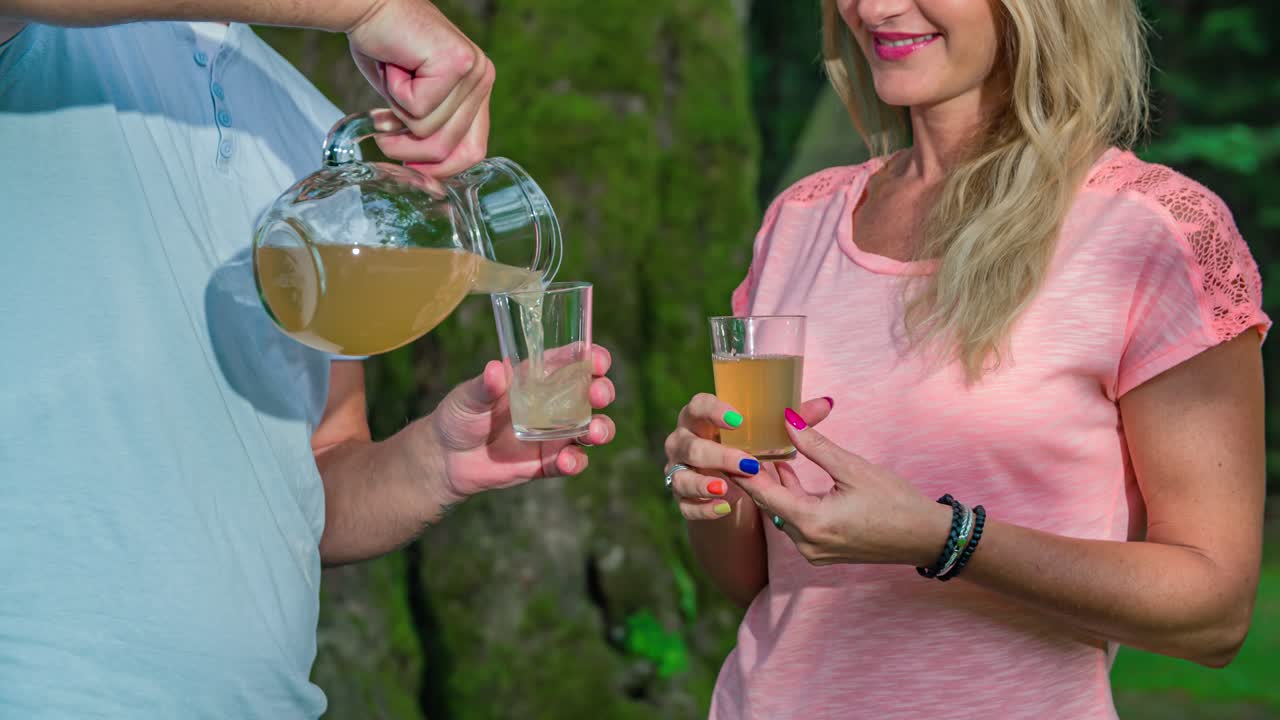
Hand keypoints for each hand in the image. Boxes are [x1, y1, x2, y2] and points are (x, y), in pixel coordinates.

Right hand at [347, 0, 494, 175]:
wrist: (367, 7)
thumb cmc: (385, 51)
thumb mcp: (413, 104)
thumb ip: (429, 132)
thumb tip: (428, 178)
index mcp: (478, 90)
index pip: (473, 152)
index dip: (440, 169)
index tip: (410, 167)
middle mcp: (483, 78)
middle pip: (449, 148)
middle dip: (408, 147)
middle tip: (384, 125)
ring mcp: (474, 70)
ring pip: (430, 132)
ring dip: (396, 116)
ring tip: (392, 83)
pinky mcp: (456, 64)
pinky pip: (418, 110)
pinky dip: (394, 94)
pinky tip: (396, 66)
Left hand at [427, 346, 616, 500]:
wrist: (446, 459)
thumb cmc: (459, 416)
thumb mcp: (468, 396)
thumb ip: (485, 386)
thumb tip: (496, 370)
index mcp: (537, 378)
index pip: (571, 361)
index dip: (591, 357)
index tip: (598, 360)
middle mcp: (552, 404)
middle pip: (590, 393)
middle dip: (602, 391)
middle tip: (598, 395)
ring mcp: (553, 434)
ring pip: (591, 429)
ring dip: (601, 428)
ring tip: (594, 432)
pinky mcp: (548, 462)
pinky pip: (571, 461)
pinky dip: (575, 461)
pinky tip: (567, 461)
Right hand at [663, 395, 833, 519]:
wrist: (719, 476)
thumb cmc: (744, 443)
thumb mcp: (765, 431)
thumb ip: (792, 418)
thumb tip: (826, 404)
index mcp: (700, 417)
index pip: (698, 406)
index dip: (713, 411)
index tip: (738, 420)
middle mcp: (682, 441)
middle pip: (688, 444)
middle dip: (717, 454)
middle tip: (747, 463)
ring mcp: (678, 470)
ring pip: (681, 477)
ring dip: (704, 483)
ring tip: (728, 489)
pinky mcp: (682, 497)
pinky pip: (685, 506)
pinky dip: (703, 509)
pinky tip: (725, 509)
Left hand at [732, 409, 952, 566]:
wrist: (927, 538)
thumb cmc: (896, 502)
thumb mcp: (853, 468)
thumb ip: (815, 445)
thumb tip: (787, 419)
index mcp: (811, 523)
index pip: (762, 493)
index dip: (742, 470)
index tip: (726, 448)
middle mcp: (807, 543)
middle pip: (769, 503)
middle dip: (755, 474)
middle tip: (740, 444)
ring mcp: (815, 551)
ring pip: (781, 513)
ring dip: (774, 485)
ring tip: (762, 452)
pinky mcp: (824, 551)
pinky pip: (796, 522)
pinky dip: (790, 498)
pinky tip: (788, 473)